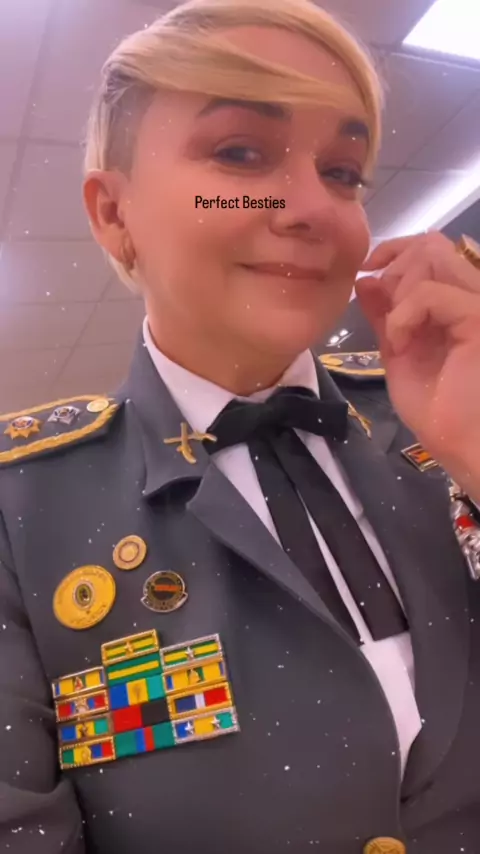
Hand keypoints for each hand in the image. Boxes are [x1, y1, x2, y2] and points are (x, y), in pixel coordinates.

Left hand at [356, 232, 479, 498]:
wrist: (467, 448)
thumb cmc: (442, 413)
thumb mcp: (400, 357)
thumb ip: (386, 317)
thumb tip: (367, 280)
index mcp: (458, 302)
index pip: (431, 248)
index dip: (396, 249)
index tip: (368, 269)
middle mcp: (474, 294)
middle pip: (431, 244)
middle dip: (394, 270)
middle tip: (388, 317)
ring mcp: (479, 302)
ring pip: (432, 256)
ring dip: (400, 292)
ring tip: (398, 335)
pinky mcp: (478, 316)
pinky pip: (430, 293)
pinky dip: (403, 316)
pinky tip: (403, 345)